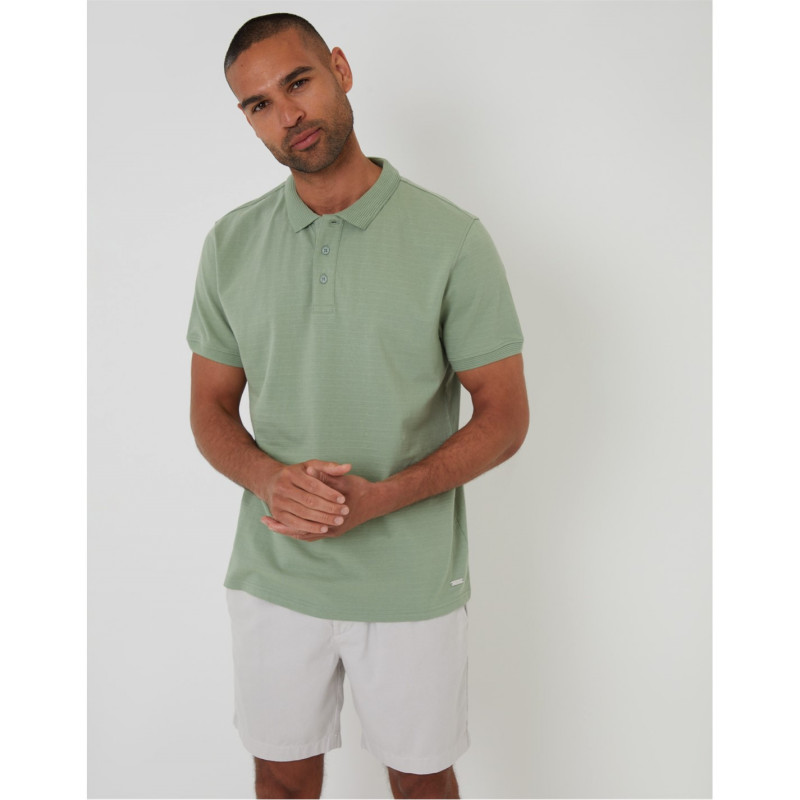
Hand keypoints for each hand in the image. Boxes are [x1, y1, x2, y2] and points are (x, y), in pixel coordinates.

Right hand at [259, 460, 350, 540]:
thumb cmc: (298, 474)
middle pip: (309, 500)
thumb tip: (348, 467)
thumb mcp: (312, 466)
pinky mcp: (277, 514)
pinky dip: (310, 527)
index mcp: (291, 474)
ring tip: (338, 521)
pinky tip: (324, 529)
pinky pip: (295, 523)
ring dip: (322, 519)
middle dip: (328, 507)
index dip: (329, 493)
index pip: (313, 485)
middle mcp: (282, 487)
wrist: (271, 483)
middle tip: (344, 512)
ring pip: (303, 513)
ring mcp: (278, 501)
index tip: (343, 499)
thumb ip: (330, 467)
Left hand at [263, 466, 387, 541]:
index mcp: (333, 516)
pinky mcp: (333, 530)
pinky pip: (312, 534)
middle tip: (265, 521)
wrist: (376, 501)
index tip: (271, 513)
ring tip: (271, 525)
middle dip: (282, 526)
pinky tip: (288, 526)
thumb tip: (309, 473)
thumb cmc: (360, 489)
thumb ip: (326, 477)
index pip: (304, 521)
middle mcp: (332, 527)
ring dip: (288, 530)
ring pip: (305, 534)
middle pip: (301, 531)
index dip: (286, 518)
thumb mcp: (343, 480)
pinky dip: (299, 531)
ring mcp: (333, 531)